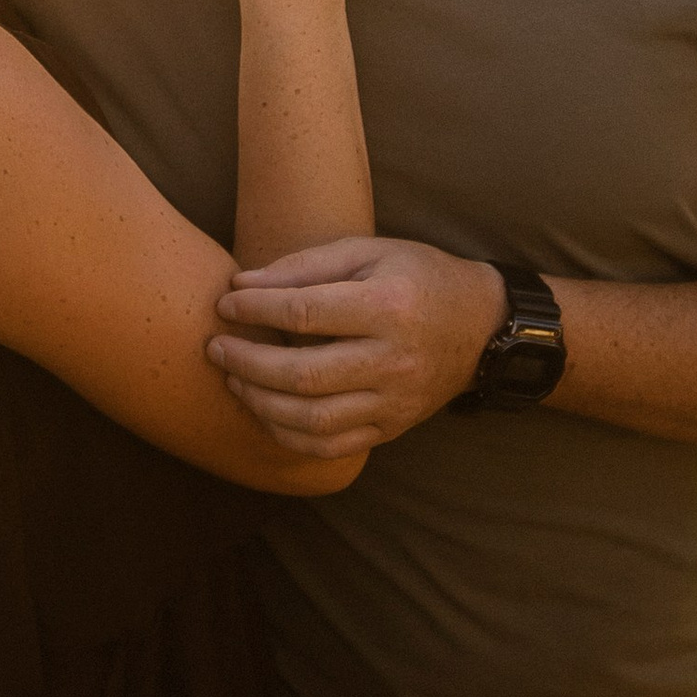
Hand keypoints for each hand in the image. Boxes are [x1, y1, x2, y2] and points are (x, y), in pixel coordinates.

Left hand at [208, 235, 509, 451]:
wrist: (482, 326)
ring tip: (233, 380)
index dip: (255, 311)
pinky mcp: (393, 427)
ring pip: (314, 419)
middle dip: (247, 363)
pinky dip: (290, 435)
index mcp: (387, 306)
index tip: (225, 305)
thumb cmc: (419, 276)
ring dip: (261, 403)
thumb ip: (305, 267)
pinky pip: (332, 445)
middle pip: (303, 374)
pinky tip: (266, 412)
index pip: (304, 314)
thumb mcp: (369, 251)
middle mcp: (393, 359)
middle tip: (215, 349)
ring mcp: (395, 400)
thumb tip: (242, 286)